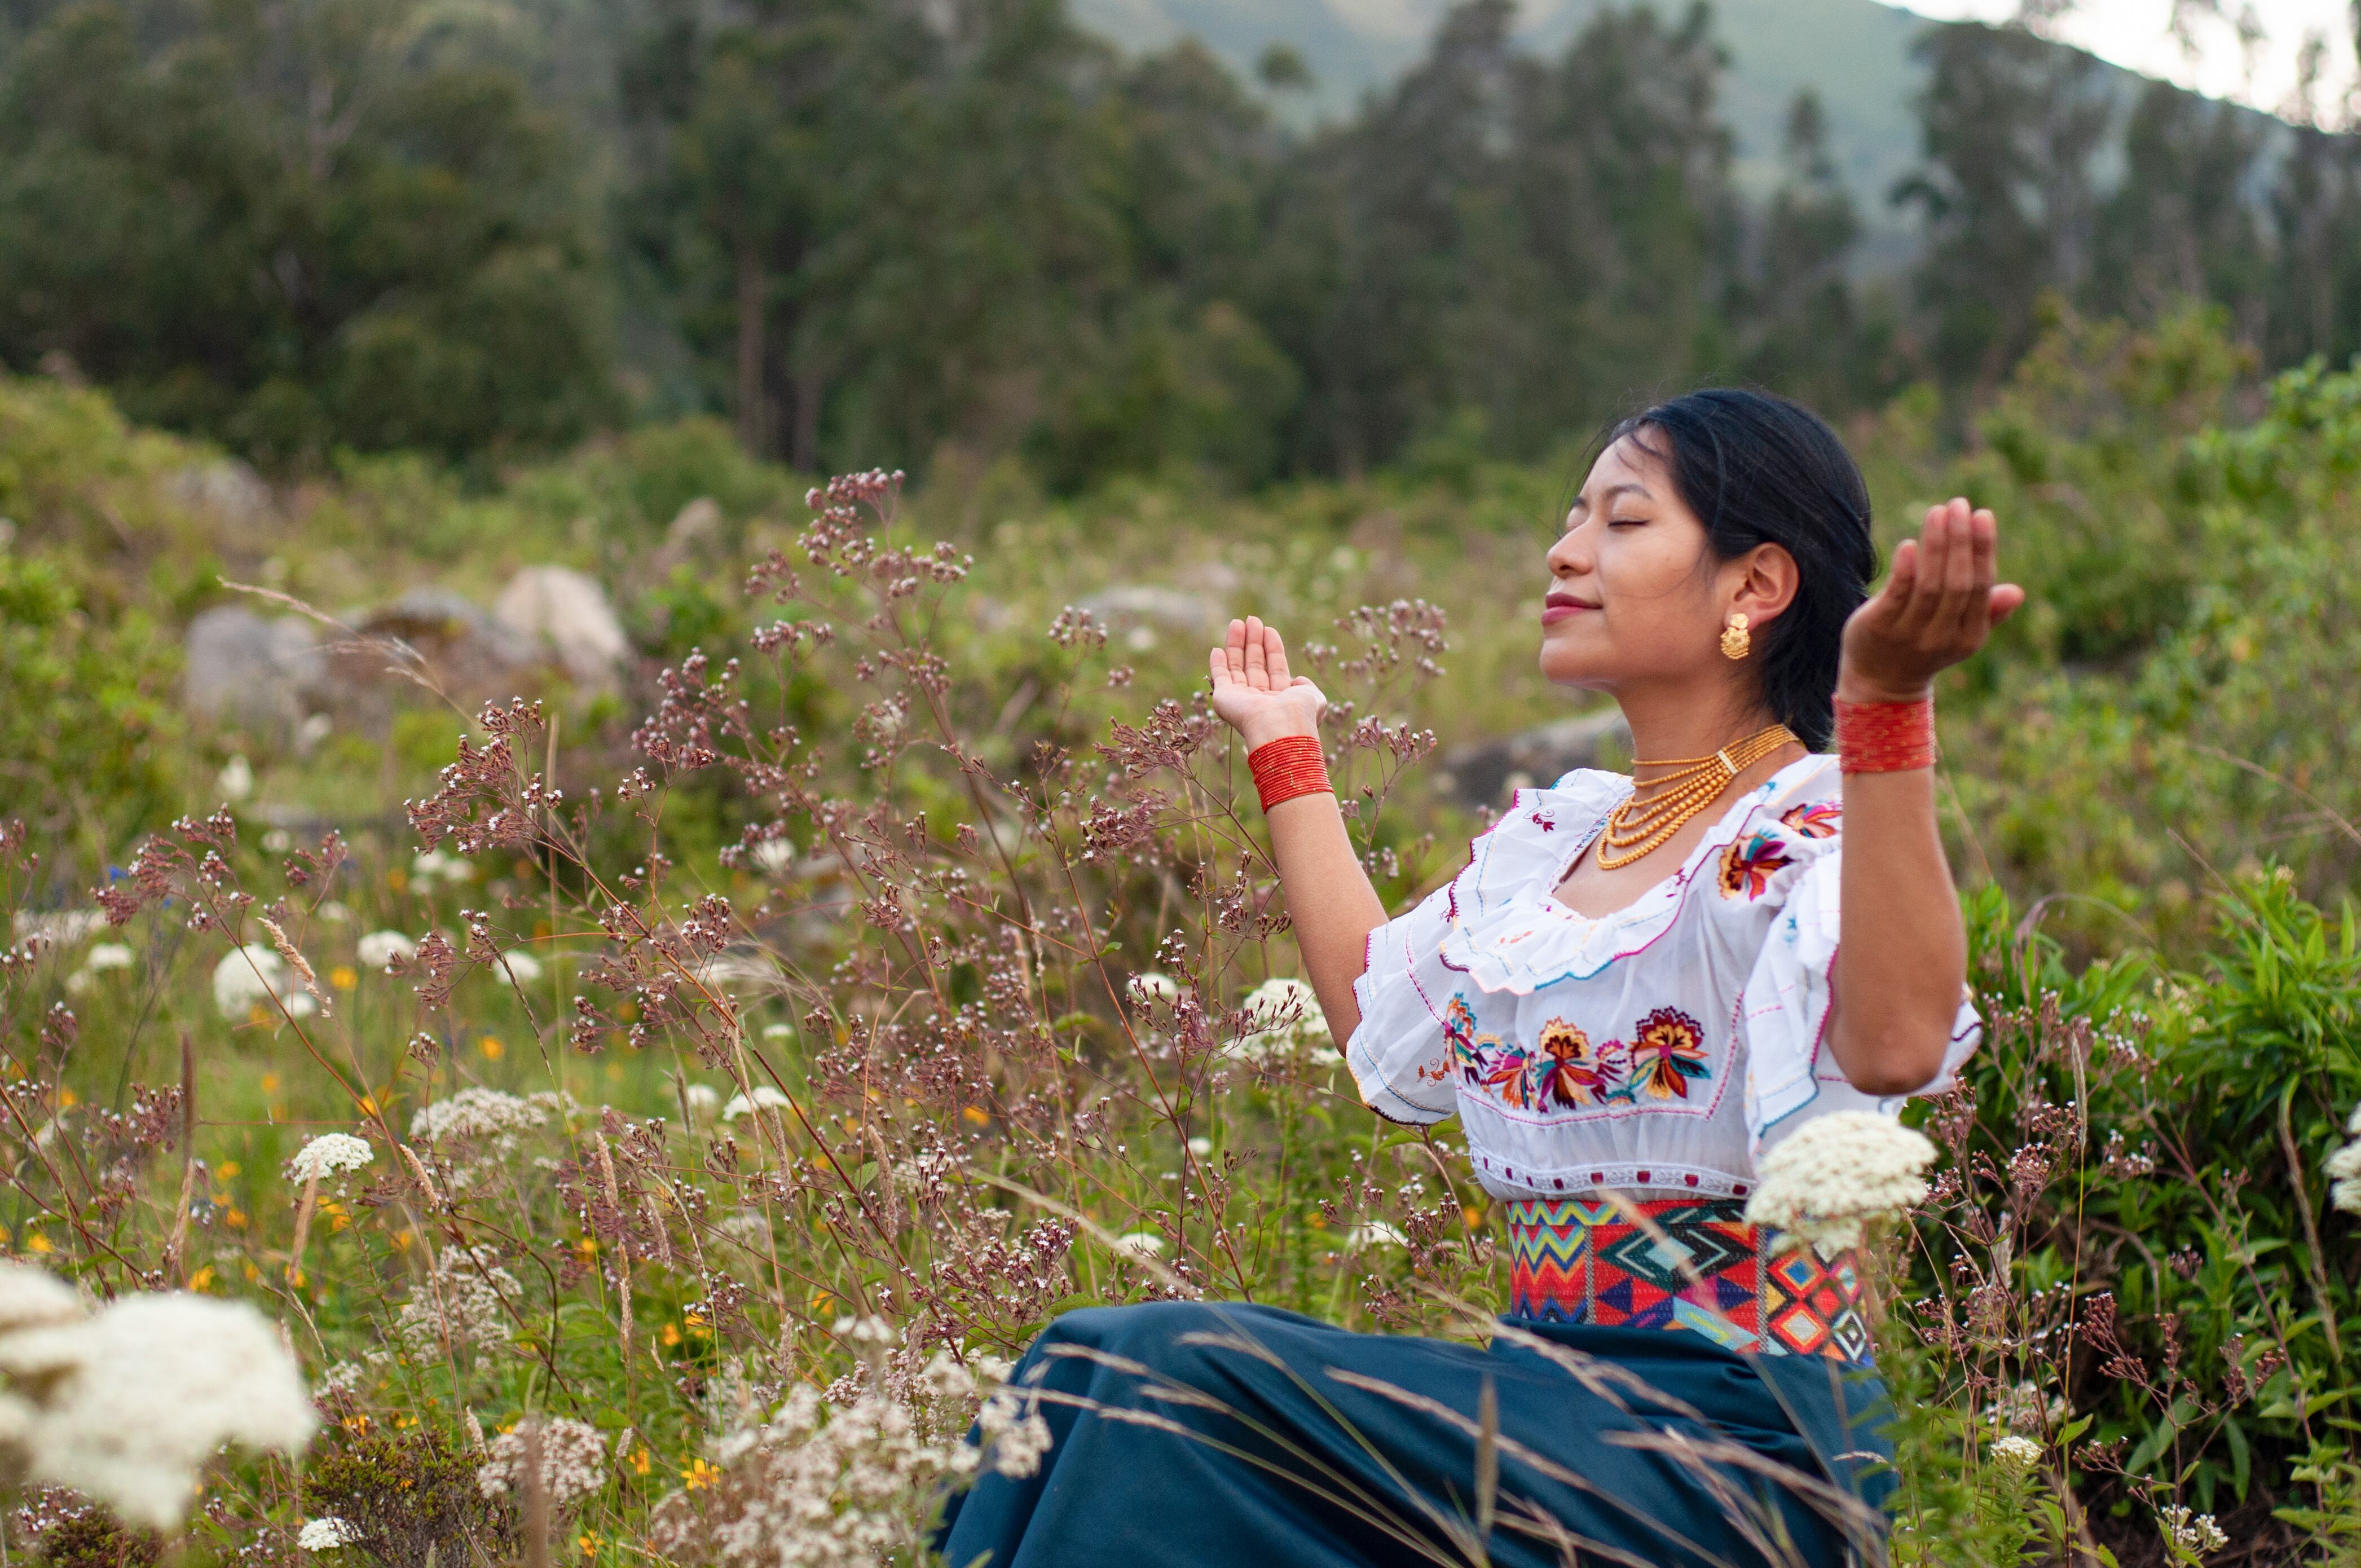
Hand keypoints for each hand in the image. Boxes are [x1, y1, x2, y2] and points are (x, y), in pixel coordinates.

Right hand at [1209, 617, 1326, 746]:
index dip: (1272, 648)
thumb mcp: (1314, 697)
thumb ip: (1308, 687)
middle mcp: (1260, 700)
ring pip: (1237, 667)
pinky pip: (1220, 678)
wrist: (1279, 727)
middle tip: (1252, 619)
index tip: (1269, 629)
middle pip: (1255, 665)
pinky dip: (1217, 664)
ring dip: (1236, 645)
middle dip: (1253, 641)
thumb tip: (1297, 680)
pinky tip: (1217, 649)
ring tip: (1237, 622)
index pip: (1275, 669)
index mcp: (1280, 700)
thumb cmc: (1299, 713)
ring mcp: (1241, 700)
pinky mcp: (1224, 699)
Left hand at [1838, 498, 2024, 702]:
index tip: (1982, 514)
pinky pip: (1896, 595)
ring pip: (1928, 584)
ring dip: (1934, 545)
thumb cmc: (1925, 645)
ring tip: (1936, 512)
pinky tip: (1909, 544)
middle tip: (1958, 504)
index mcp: (1969, 636)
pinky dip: (1905, 569)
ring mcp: (1909, 634)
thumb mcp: (1959, 633)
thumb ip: (1985, 611)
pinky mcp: (1879, 628)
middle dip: (1959, 540)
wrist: (1879, 684)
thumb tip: (2017, 592)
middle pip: (1956, 582)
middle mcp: (1941, 637)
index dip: (1982, 549)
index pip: (1979, 585)